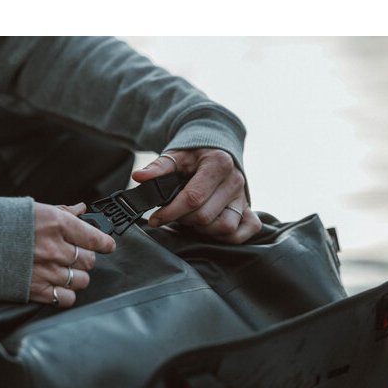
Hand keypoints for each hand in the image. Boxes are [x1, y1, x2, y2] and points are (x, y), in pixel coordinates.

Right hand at [31, 202, 115, 308]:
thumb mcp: (32, 208)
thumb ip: (61, 211)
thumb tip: (81, 210)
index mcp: (56, 224)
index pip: (95, 236)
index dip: (104, 242)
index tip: (106, 245)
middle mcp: (55, 248)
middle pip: (88, 260)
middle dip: (84, 258)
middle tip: (73, 255)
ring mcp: (47, 271)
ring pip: (81, 280)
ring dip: (76, 276)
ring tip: (63, 271)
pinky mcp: (36, 290)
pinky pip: (66, 298)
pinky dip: (66, 294)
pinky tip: (57, 287)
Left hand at [131, 148, 261, 243]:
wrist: (216, 150)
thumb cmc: (194, 156)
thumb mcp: (176, 156)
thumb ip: (158, 168)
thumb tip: (139, 176)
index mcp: (218, 164)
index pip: (193, 198)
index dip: (171, 212)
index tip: (155, 218)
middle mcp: (235, 181)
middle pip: (206, 216)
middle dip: (184, 220)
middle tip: (173, 215)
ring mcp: (244, 197)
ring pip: (226, 227)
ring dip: (204, 230)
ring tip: (191, 220)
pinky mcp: (248, 209)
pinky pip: (244, 231)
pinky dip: (228, 237)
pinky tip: (210, 229)